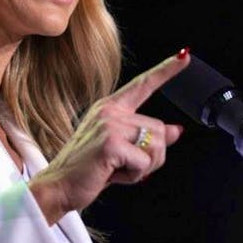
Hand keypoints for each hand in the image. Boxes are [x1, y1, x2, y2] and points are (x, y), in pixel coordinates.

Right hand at [29, 49, 190, 224]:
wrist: (58, 187)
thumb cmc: (87, 171)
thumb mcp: (121, 151)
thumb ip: (147, 138)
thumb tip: (177, 130)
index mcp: (110, 108)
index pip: (143, 85)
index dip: (166, 70)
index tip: (185, 56)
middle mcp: (109, 111)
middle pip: (160, 129)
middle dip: (152, 157)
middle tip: (124, 166)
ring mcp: (109, 125)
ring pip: (156, 146)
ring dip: (143, 167)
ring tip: (116, 169)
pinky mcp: (110, 143)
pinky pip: (144, 162)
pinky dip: (134, 176)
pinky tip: (112, 174)